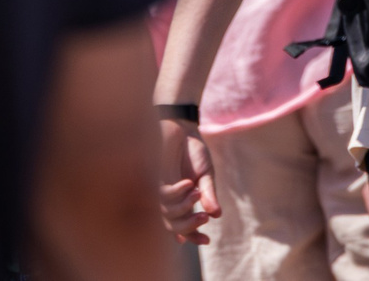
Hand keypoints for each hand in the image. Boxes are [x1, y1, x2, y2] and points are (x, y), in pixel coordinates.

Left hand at [157, 118, 218, 244]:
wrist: (182, 126)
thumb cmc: (193, 151)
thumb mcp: (206, 174)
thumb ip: (209, 194)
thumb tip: (216, 216)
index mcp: (181, 202)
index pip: (182, 226)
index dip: (192, 236)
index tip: (206, 241)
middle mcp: (168, 200)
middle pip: (171, 225)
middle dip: (188, 227)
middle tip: (204, 220)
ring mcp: (158, 190)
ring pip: (165, 214)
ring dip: (184, 208)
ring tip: (199, 193)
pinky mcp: (152, 178)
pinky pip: (161, 196)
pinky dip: (176, 193)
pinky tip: (188, 183)